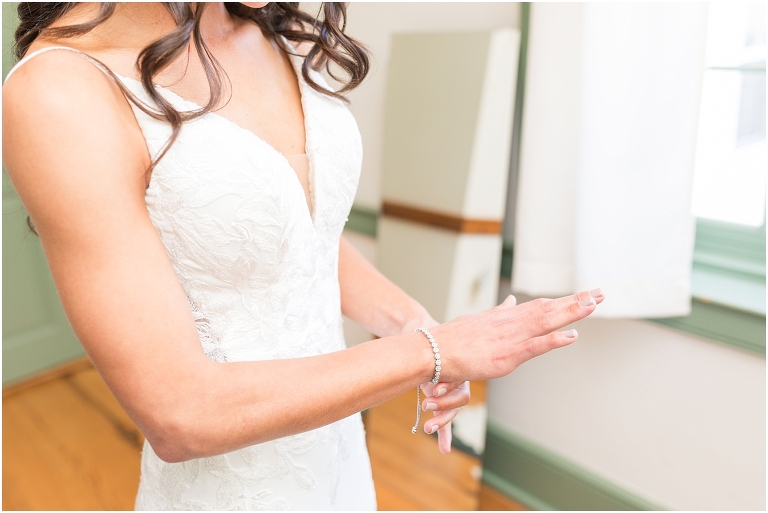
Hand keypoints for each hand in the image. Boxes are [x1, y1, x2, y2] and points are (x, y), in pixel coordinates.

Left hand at [401, 314, 469, 453]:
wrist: (416, 334)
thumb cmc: (433, 331)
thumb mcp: (442, 329)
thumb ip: (462, 323)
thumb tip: (506, 300)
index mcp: (461, 370)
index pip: (461, 391)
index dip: (449, 394)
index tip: (433, 391)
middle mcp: (456, 382)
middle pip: (458, 404)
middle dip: (443, 409)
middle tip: (426, 406)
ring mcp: (446, 391)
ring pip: (450, 413)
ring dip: (441, 421)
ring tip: (427, 425)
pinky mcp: (436, 397)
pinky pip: (443, 420)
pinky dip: (444, 433)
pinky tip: (444, 449)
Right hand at [431, 288, 604, 383]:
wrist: (433, 350)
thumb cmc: (451, 339)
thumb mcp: (477, 320)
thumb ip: (497, 312)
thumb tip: (509, 302)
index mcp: (505, 317)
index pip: (540, 305)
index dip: (564, 300)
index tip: (584, 295)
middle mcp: (511, 323)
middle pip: (549, 308)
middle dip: (576, 301)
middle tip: (600, 293)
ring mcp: (510, 338)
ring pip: (546, 321)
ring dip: (571, 312)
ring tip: (593, 304)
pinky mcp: (506, 356)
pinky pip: (536, 346)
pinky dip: (555, 340)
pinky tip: (572, 336)